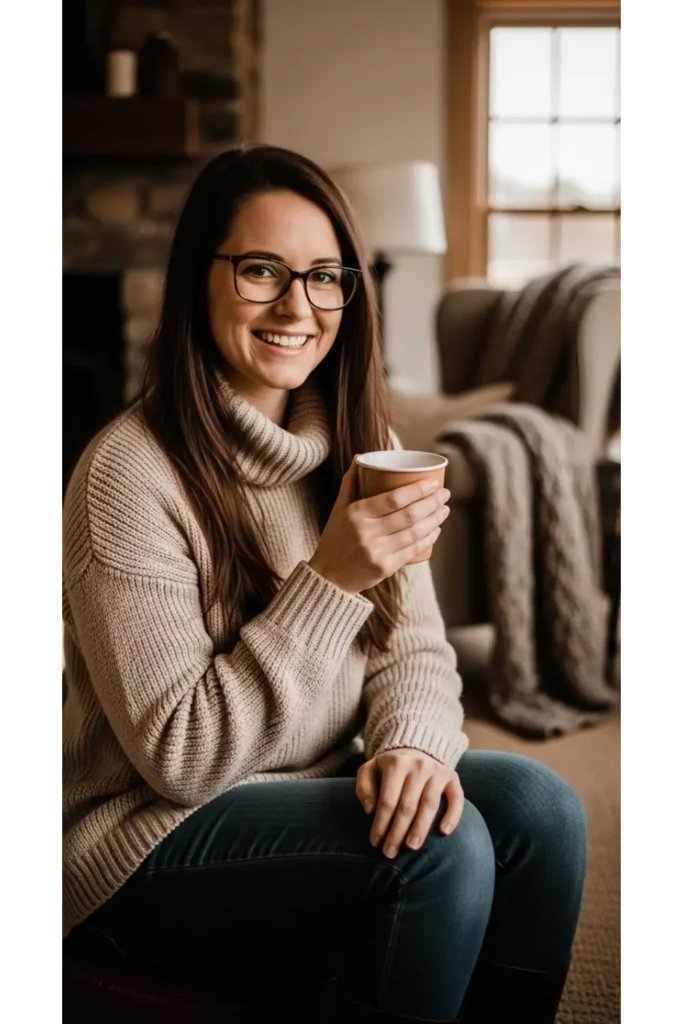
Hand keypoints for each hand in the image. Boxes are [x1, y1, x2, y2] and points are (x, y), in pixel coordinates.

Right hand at [308, 459, 449, 593]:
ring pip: (414, 533)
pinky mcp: (385, 568)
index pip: (394, 499)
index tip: (433, 484)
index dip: (418, 490)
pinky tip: (435, 530)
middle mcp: (367, 533)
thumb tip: (360, 457)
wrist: (328, 577)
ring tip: (444, 510)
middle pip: (409, 515)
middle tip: (444, 495)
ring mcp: (377, 552)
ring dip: (434, 520)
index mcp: (356, 514)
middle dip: (432, 503)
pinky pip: (412, 550)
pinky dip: (427, 539)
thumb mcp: (338, 509)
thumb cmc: (336, 539)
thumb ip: (350, 483)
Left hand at [356, 748, 463, 858]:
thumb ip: (364, 787)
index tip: (375, 842)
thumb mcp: (370, 770)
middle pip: (408, 805)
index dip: (381, 823)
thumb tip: (371, 810)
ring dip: (420, 829)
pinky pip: (456, 798)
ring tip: (411, 847)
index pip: (388, 800)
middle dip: (398, 832)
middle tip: (390, 853)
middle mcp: (418, 765)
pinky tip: (444, 832)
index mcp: (396, 763)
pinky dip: (452, 816)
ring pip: (429, 804)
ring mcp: (437, 771)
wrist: (417, 749)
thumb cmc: (390, 768)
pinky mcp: (453, 778)